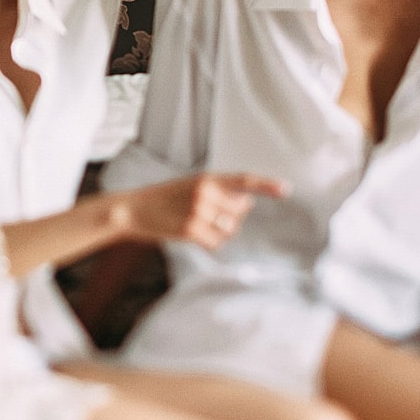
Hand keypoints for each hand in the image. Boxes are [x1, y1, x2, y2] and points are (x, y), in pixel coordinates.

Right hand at [123, 173, 285, 247]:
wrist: (134, 209)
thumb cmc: (163, 198)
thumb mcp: (190, 184)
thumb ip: (216, 190)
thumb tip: (244, 205)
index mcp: (207, 177)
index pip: (242, 180)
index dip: (265, 185)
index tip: (285, 190)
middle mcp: (205, 193)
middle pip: (240, 210)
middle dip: (232, 216)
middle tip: (211, 214)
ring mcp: (198, 212)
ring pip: (230, 228)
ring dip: (222, 230)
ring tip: (200, 224)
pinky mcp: (191, 230)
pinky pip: (216, 242)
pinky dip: (211, 242)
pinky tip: (195, 235)